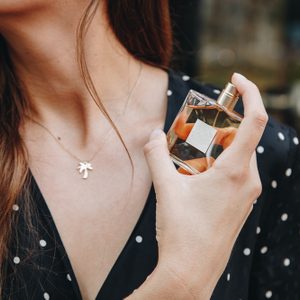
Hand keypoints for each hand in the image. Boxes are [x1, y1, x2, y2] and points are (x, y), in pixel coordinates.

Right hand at [129, 73, 267, 298]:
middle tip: (199, 124)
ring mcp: (247, 194)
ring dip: (221, 146)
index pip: (256, 120)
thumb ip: (156, 155)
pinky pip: (238, 173)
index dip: (250, 93)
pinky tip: (199, 174)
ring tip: (194, 153)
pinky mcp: (241, 205)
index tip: (235, 79)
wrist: (191, 271)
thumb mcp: (166, 187)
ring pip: (241, 157)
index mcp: (235, 171)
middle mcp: (249, 180)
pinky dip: (222, 162)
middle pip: (245, 138)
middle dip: (225, 124)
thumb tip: (152, 134)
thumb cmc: (181, 230)